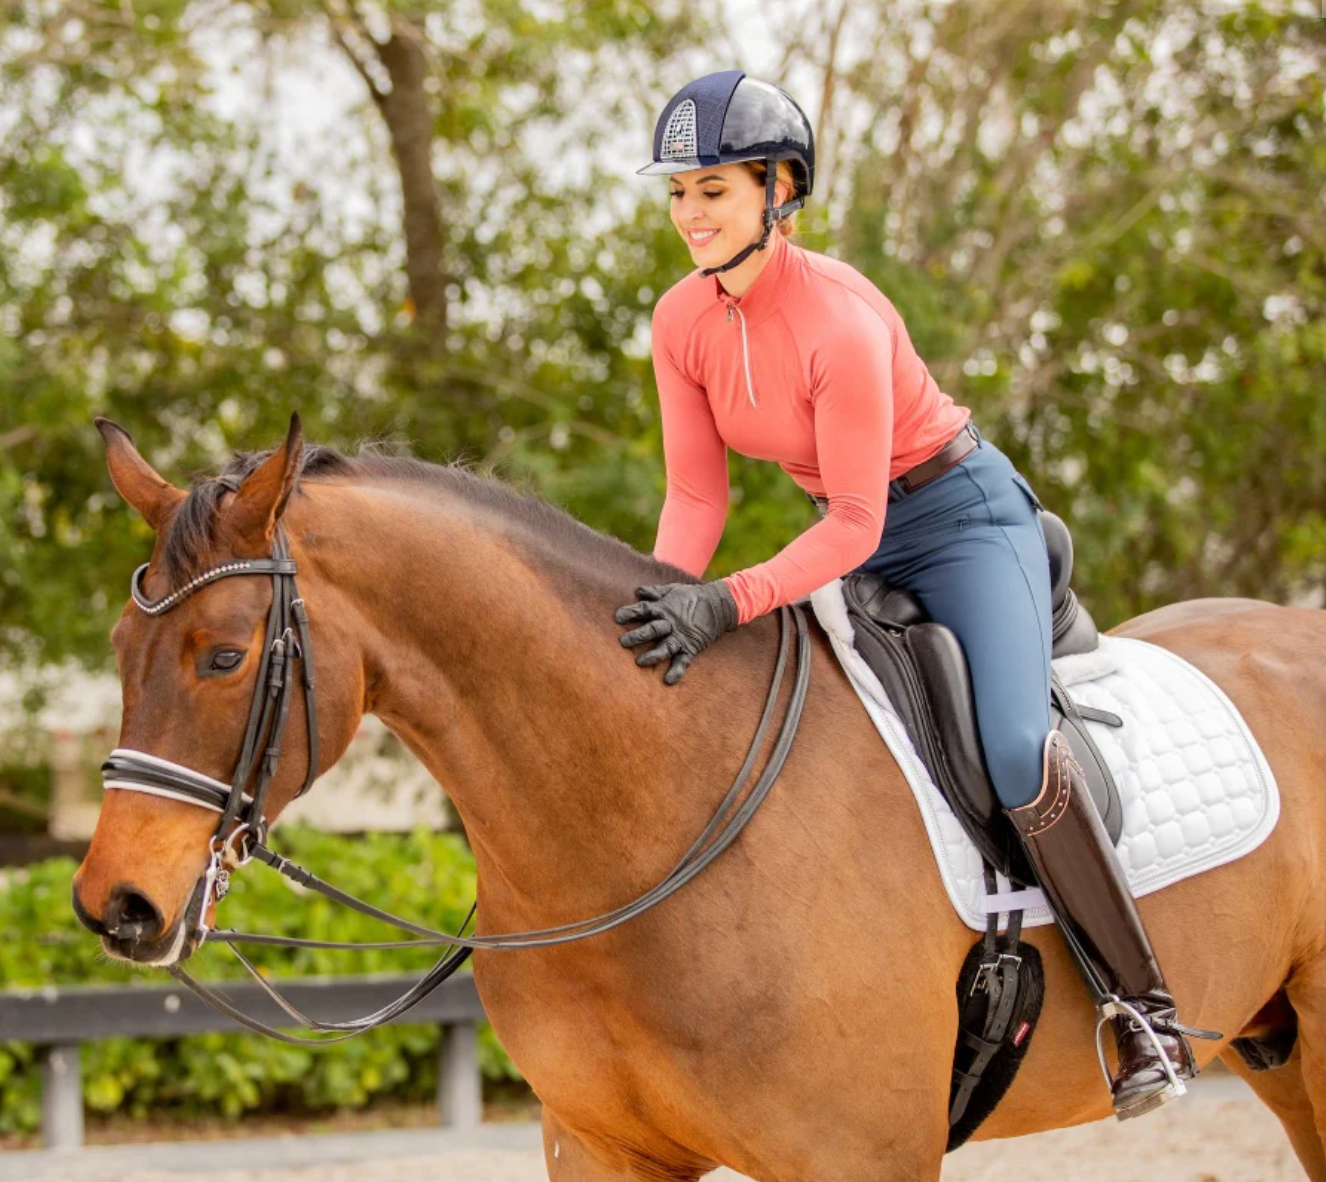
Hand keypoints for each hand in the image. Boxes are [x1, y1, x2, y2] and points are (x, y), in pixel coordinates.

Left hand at [614, 580, 739, 684]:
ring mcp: (680, 637)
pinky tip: (668, 681)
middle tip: (622, 642)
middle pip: (651, 629)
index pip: (643, 610)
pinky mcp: (690, 647)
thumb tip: (638, 591)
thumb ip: (655, 592)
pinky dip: (677, 671)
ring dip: (652, 655)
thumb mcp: (672, 589)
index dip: (630, 613)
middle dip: (637, 635)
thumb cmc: (692, 595)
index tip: (617, 618)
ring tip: (640, 662)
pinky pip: (683, 661)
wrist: (718, 604)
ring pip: (665, 647)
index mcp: (663, 608)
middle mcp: (670, 624)